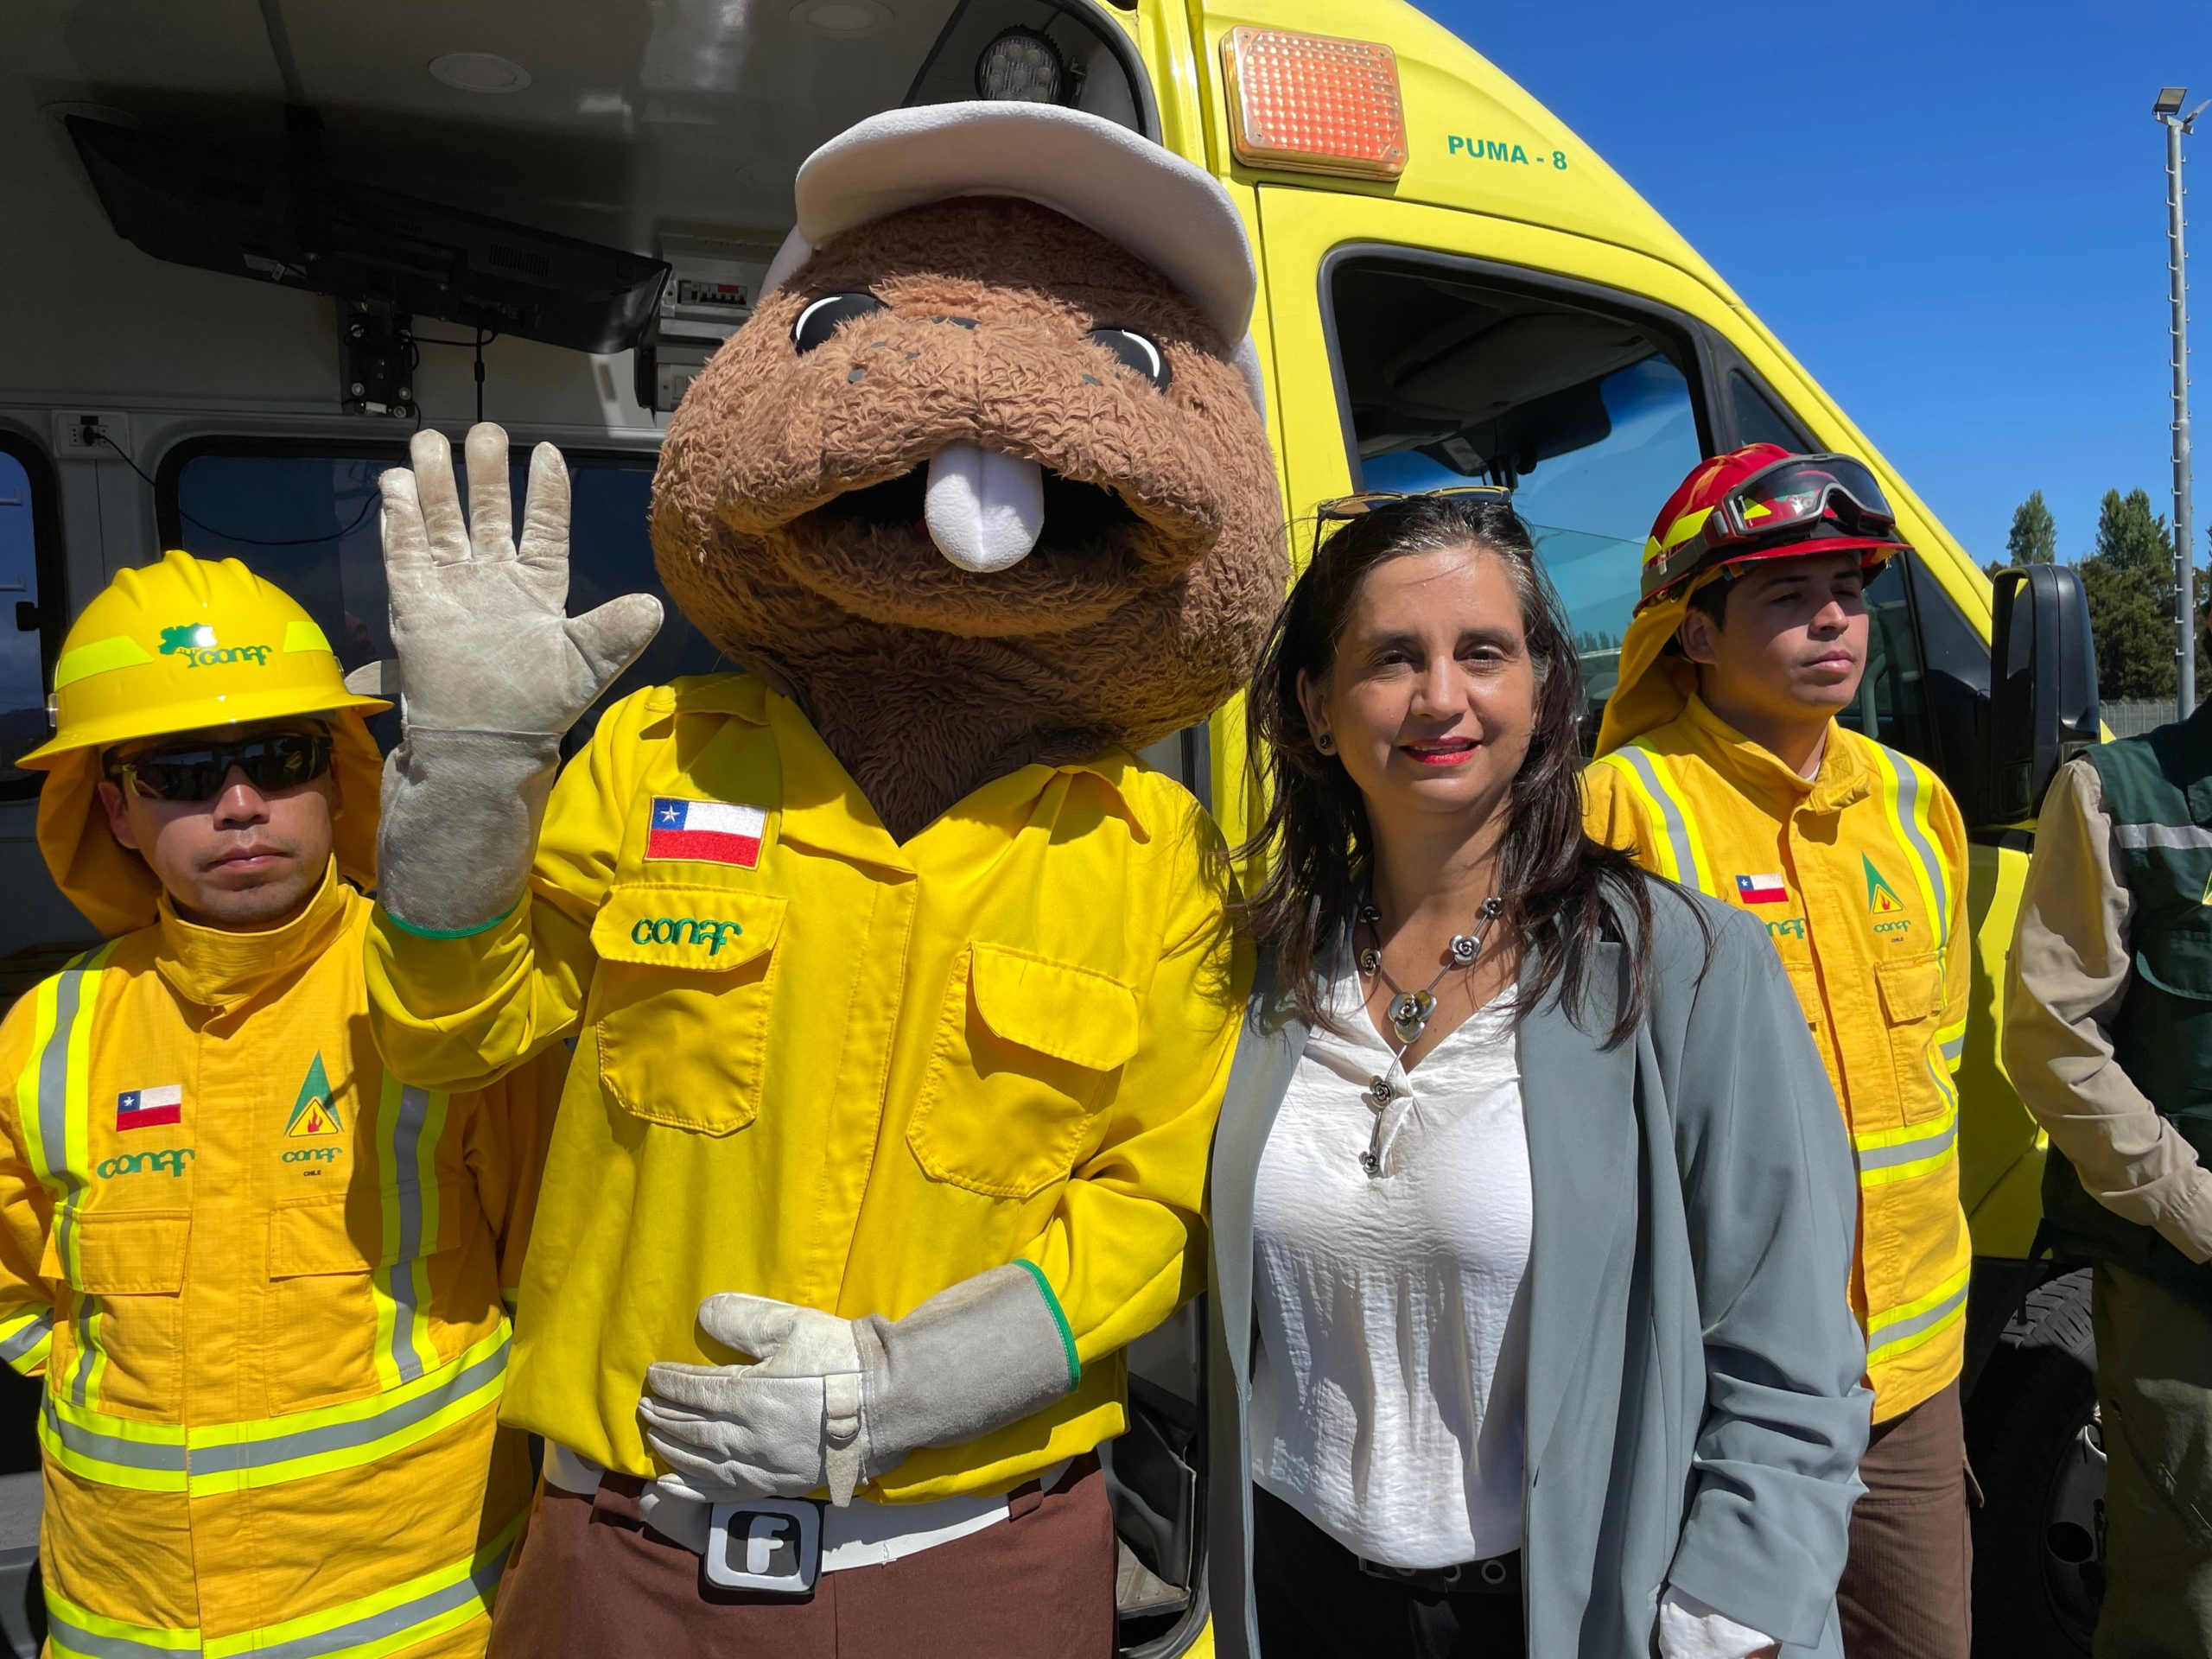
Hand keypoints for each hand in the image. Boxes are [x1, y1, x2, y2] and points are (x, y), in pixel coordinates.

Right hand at [375, 423, 661, 738]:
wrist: (480, 748)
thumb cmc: (536, 709)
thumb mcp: (585, 669)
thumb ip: (616, 634)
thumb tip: (655, 608)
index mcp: (539, 589)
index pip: (545, 528)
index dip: (546, 492)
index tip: (548, 452)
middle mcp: (495, 582)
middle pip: (487, 515)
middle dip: (484, 474)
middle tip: (485, 430)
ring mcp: (453, 590)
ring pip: (443, 525)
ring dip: (436, 484)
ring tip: (429, 441)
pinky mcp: (415, 606)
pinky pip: (405, 554)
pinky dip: (400, 520)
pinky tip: (395, 486)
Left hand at [638, 1266, 1078, 1509]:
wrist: (885, 1401)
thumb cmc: (839, 1358)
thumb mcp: (790, 1323)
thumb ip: (742, 1319)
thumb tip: (703, 1317)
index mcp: (744, 1395)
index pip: (691, 1390)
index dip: (667, 1383)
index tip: (653, 1375)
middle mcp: (744, 1436)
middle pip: (689, 1428)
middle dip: (662, 1416)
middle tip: (644, 1407)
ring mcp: (761, 1465)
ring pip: (701, 1461)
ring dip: (672, 1448)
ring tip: (654, 1437)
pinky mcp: (779, 1482)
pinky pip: (725, 1489)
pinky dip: (695, 1485)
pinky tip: (682, 1481)